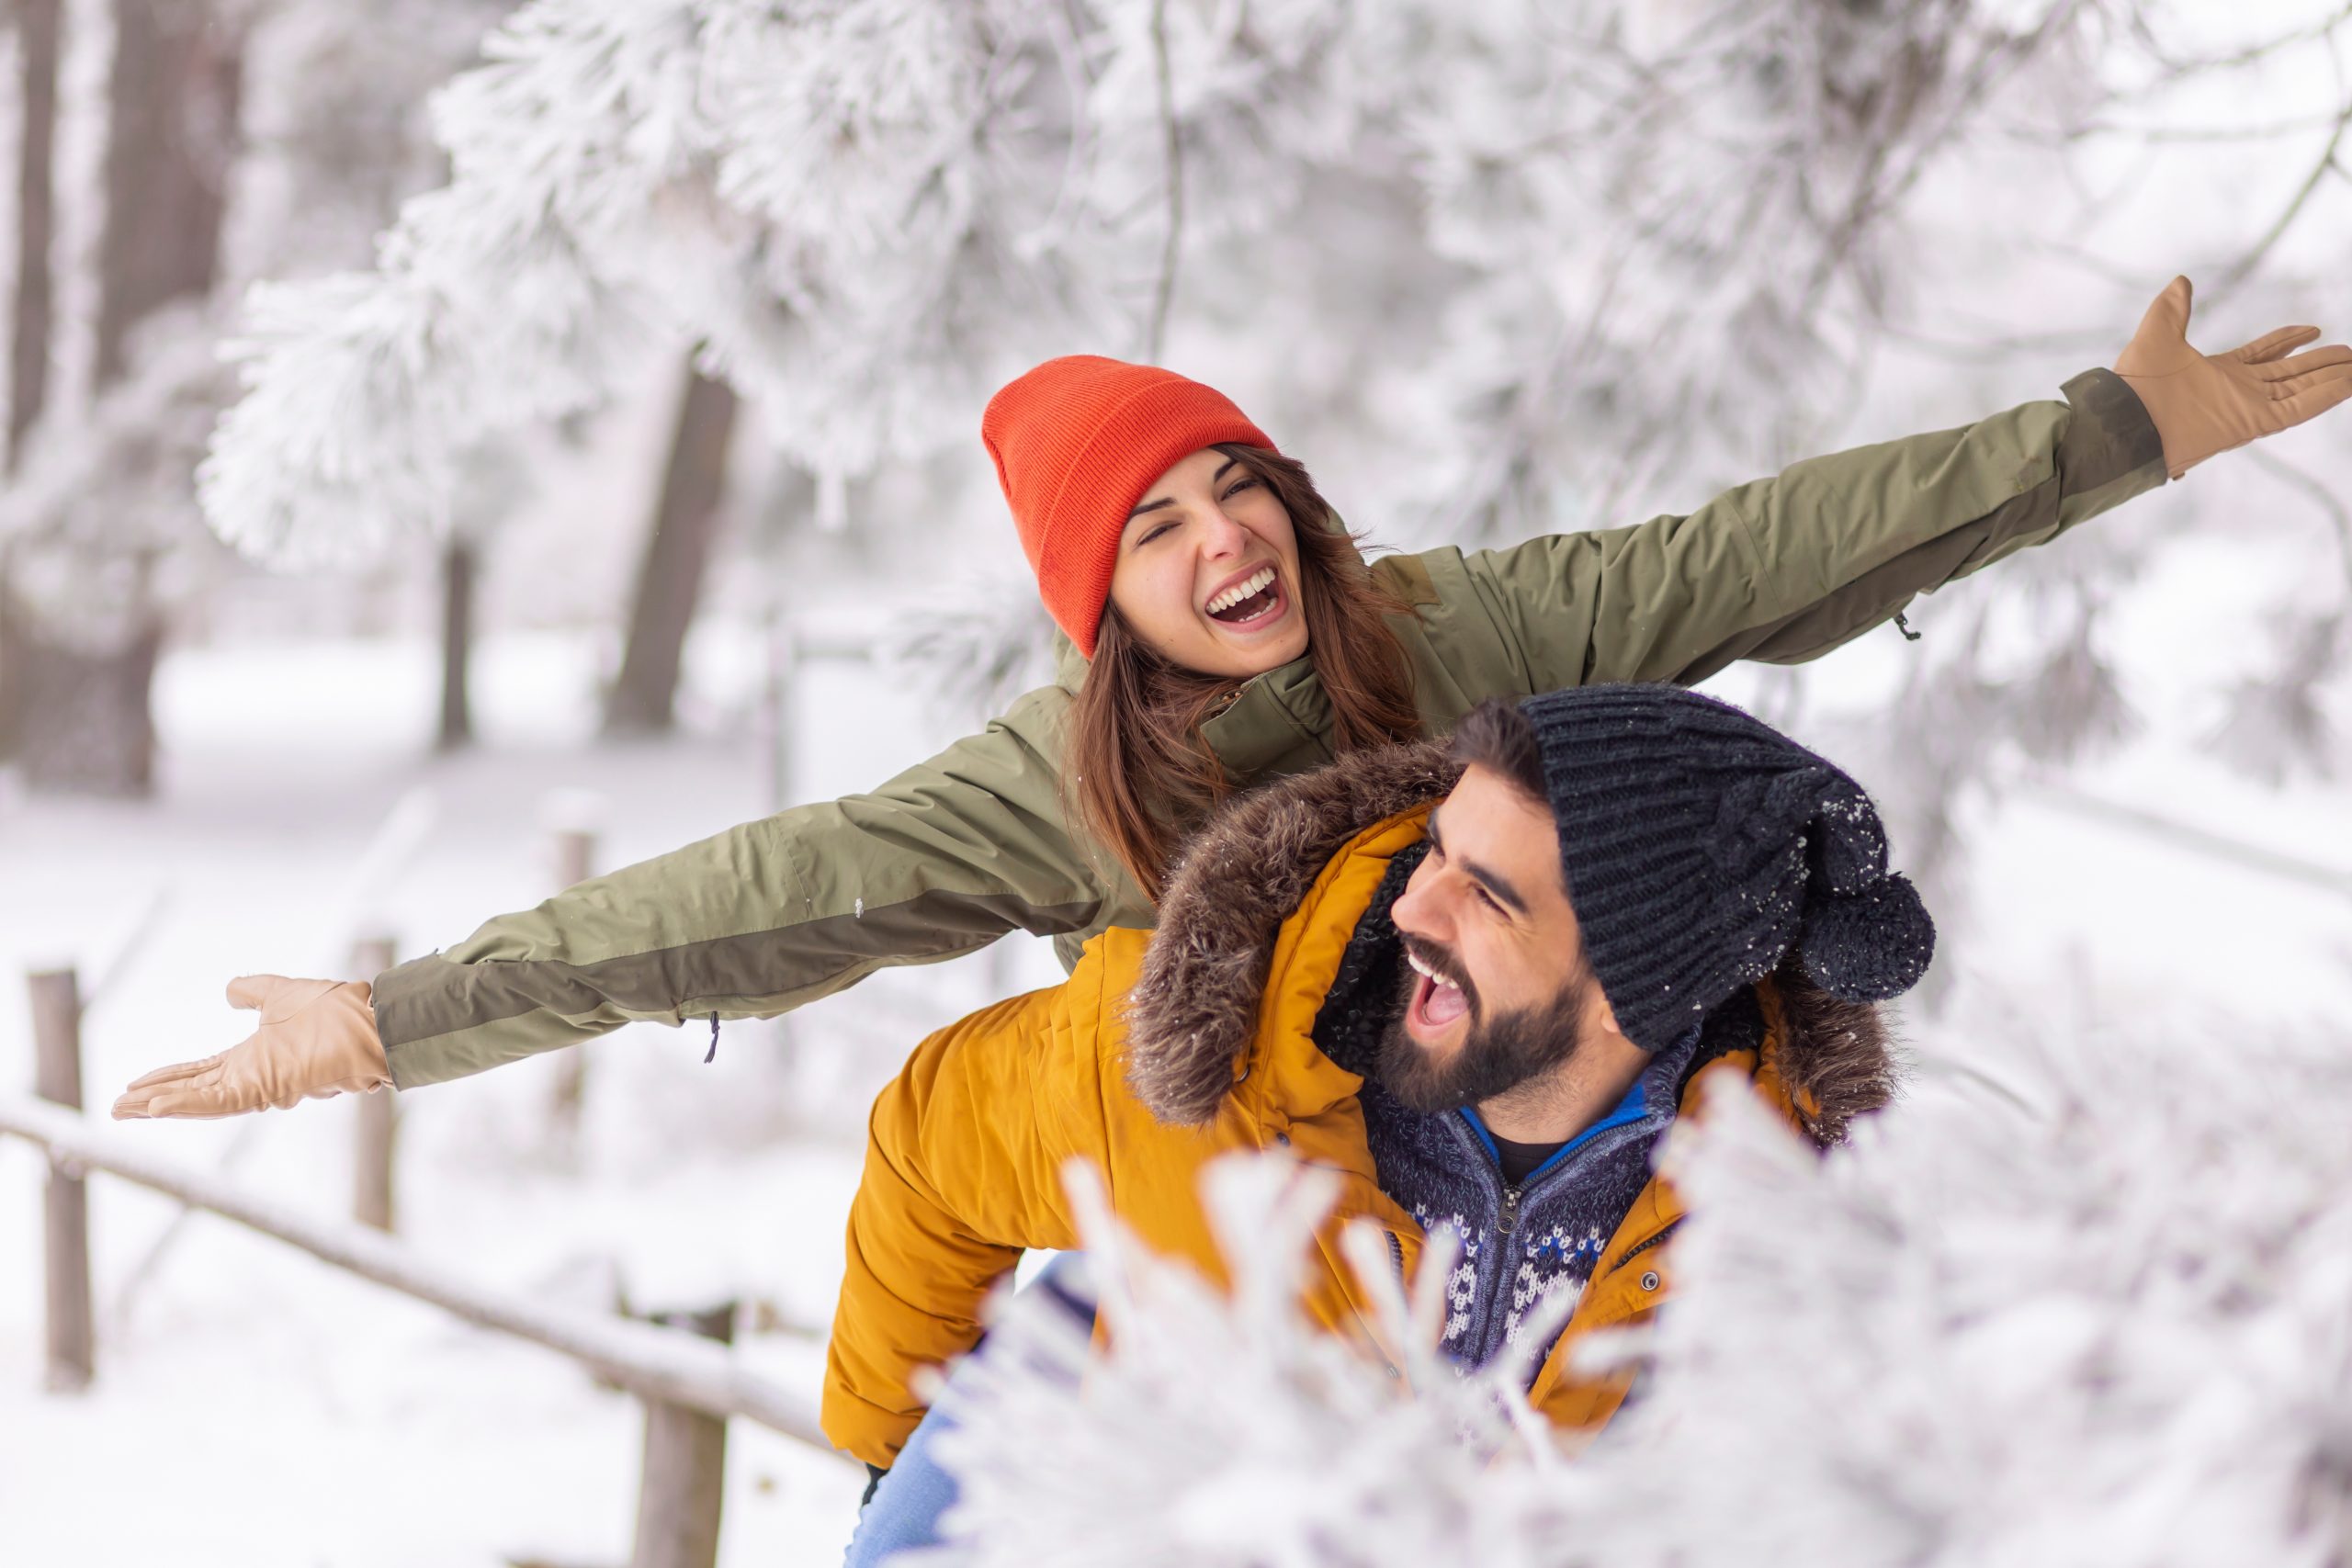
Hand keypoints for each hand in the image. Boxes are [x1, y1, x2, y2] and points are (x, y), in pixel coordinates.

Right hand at [111, 976, 392, 1119]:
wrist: (369, 1019)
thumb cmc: (337, 1009)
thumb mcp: (280, 993)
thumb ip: (253, 992)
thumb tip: (228, 990)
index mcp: (253, 1058)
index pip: (201, 1073)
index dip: (169, 1079)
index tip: (134, 1086)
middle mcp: (253, 1076)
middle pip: (193, 1092)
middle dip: (154, 1100)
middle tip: (115, 1108)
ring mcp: (260, 1085)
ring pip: (201, 1101)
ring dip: (163, 1105)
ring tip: (125, 1110)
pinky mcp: (270, 1089)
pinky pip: (222, 1102)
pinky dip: (190, 1105)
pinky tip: (158, 1109)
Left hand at [2114, 275, 2351, 479]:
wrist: (2125, 420)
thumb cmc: (2135, 384)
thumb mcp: (2156, 335)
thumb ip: (2172, 309)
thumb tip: (2180, 281)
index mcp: (2218, 371)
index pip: (2265, 354)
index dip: (2289, 341)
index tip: (2314, 330)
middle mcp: (2237, 391)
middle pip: (2292, 373)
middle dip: (2322, 363)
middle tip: (2351, 354)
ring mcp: (2246, 408)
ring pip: (2302, 390)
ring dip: (2332, 379)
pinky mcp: (2250, 424)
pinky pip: (2296, 409)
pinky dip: (2324, 396)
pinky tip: (2350, 383)